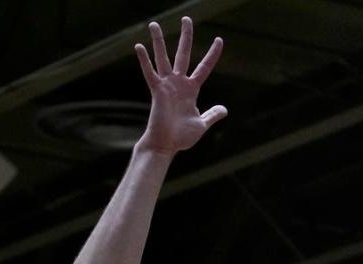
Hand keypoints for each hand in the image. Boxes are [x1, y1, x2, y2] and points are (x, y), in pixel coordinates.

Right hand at [137, 17, 226, 154]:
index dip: (212, 54)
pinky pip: (150, 73)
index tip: (219, 39)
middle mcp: (179, 83)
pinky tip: (138, 46)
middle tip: (186, 18)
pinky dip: (144, 60)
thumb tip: (224, 109)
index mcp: (191, 89)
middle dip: (186, 36)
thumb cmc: (182, 137)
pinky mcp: (157, 91)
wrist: (166, 145)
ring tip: (154, 24)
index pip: (204, 67)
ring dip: (159, 41)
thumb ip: (212, 115)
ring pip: (163, 58)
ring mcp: (167, 85)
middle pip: (183, 54)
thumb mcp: (202, 124)